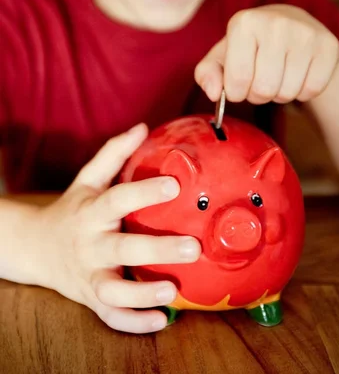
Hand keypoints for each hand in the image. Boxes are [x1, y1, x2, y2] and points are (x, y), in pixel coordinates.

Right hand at [32, 125, 200, 333]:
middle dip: (156, 249)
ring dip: (141, 293)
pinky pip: (111, 316)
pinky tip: (161, 321)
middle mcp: (90, 244)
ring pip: (113, 290)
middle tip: (193, 247)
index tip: (175, 185)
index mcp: (93, 212)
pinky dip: (133, 322)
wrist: (36, 246)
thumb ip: (114, 153)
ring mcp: (89, 274)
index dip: (144, 192)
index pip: (118, 199)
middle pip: (122, 248)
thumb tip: (143, 126)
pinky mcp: (91, 298)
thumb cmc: (74, 208)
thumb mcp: (87, 179)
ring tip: (172, 290)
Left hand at [195, 5, 338, 104]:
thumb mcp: (223, 55)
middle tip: (260, 79)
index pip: (236, 80)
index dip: (236, 91)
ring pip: (287, 93)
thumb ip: (207, 74)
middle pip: (263, 89)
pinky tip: (298, 74)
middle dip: (258, 94)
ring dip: (280, 94)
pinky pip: (311, 90)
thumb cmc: (252, 45)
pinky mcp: (328, 46)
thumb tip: (213, 92)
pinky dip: (302, 92)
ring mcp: (305, 33)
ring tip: (278, 75)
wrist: (293, 24)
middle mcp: (276, 23)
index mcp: (244, 23)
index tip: (239, 82)